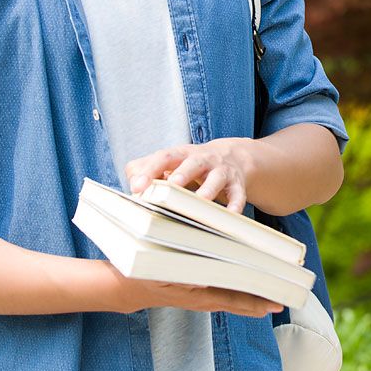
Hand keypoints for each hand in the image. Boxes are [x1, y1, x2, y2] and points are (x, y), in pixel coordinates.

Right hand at [100, 262, 280, 315]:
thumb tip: (200, 273)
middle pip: (237, 302)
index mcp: (197, 293)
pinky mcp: (197, 297)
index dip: (253, 300)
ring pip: (232, 301)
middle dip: (260, 302)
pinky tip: (250, 294)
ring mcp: (200, 300)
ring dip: (252, 299)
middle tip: (283, 301)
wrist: (128, 288)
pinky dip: (239, 296)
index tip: (272, 300)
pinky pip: (223, 298)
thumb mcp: (159, 268)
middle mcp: (202, 300)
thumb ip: (180, 269)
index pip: (232, 298)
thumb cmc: (144, 272)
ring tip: (274, 299)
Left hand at [125, 138, 252, 212]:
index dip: (150, 170)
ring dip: (209, 189)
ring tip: (201, 201)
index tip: (137, 187)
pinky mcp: (237, 184)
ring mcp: (221, 171)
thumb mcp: (171, 162)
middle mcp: (202, 159)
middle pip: (192, 163)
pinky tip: (231, 215)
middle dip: (182, 174)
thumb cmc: (192, 165)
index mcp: (181, 154)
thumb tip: (133, 186)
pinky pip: (238, 195)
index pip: (163, 157)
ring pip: (216, 178)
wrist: (233, 157)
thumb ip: (146, 168)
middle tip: (171, 185)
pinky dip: (235, 205)